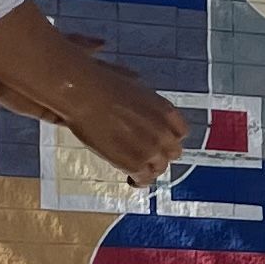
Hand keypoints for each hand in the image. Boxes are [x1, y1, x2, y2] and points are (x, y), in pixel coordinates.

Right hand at [63, 61, 188, 188]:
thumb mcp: (135, 85)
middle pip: (173, 152)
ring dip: (149, 168)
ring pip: (159, 168)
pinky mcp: (133, 164)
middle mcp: (164, 132)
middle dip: (160, 153)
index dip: (169, 138)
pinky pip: (144, 179)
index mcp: (166, 111)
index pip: (180, 132)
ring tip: (137, 168)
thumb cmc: (103, 83)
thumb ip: (145, 102)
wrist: (84, 94)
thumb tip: (139, 104)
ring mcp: (151, 150)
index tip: (161, 140)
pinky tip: (131, 179)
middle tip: (147, 155)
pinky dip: (138, 180)